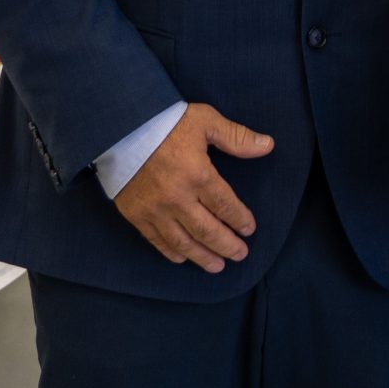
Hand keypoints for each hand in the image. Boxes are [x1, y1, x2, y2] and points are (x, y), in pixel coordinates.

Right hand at [112, 102, 272, 270]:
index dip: (239, 220)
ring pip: (183, 241)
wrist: (120, 126)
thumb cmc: (166, 121)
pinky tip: (182, 258)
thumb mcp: (206, 120)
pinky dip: (171, 252)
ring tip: (217, 266)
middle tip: (240, 255)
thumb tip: (268, 145)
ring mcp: (155, 210)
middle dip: (226, 245)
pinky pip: (156, 240)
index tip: (249, 230)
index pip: (225, 206)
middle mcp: (178, 198)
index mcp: (199, 175)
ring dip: (202, 256)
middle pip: (207, 230)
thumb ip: (236, 137)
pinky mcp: (135, 214)